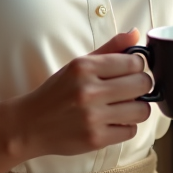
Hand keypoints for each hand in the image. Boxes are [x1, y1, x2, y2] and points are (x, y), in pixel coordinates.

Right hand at [10, 30, 152, 159]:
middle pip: (142, 84)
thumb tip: (136, 33)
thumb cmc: (57, 92)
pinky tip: (113, 121)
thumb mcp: (78, 64)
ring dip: (138, 108)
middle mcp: (89, 91)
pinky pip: (131, 131)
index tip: (131, 71)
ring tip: (124, 106)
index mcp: (84, 67)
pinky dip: (126, 126)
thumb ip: (109, 49)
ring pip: (142, 110)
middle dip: (141, 86)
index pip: (134, 62)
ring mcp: (93, 117)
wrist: (30, 124)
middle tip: (130, 89)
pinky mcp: (96, 139)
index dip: (138, 66)